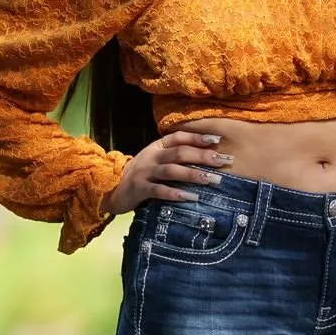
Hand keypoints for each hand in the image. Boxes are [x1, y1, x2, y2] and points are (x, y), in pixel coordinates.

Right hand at [103, 131, 232, 213]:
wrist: (112, 188)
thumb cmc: (142, 174)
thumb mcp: (155, 159)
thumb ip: (174, 156)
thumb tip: (207, 156)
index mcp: (156, 146)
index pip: (179, 137)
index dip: (198, 137)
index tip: (217, 140)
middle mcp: (151, 156)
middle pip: (179, 153)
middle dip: (203, 156)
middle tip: (223, 161)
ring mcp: (145, 173)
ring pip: (171, 171)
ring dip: (193, 174)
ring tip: (212, 179)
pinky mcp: (140, 189)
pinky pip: (159, 191)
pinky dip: (176, 193)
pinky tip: (191, 197)